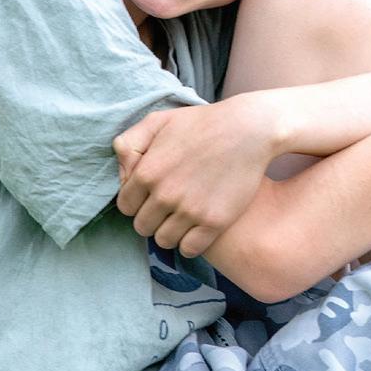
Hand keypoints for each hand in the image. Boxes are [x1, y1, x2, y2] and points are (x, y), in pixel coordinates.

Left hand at [113, 95, 279, 256]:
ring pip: (164, 240)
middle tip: (170, 206)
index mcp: (147, 172)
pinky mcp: (214, 222)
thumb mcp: (159, 121)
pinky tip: (197, 229)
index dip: (138, 202)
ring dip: (170, 231)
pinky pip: (189, 249)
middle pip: (142, 227)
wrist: (248, 129)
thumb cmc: (202, 123)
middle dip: (153, 218)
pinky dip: (190, 244)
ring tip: (183, 217)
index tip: (152, 196)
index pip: (125, 207)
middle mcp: (165, 195)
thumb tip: (121, 172)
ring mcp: (190, 210)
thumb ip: (130, 143)